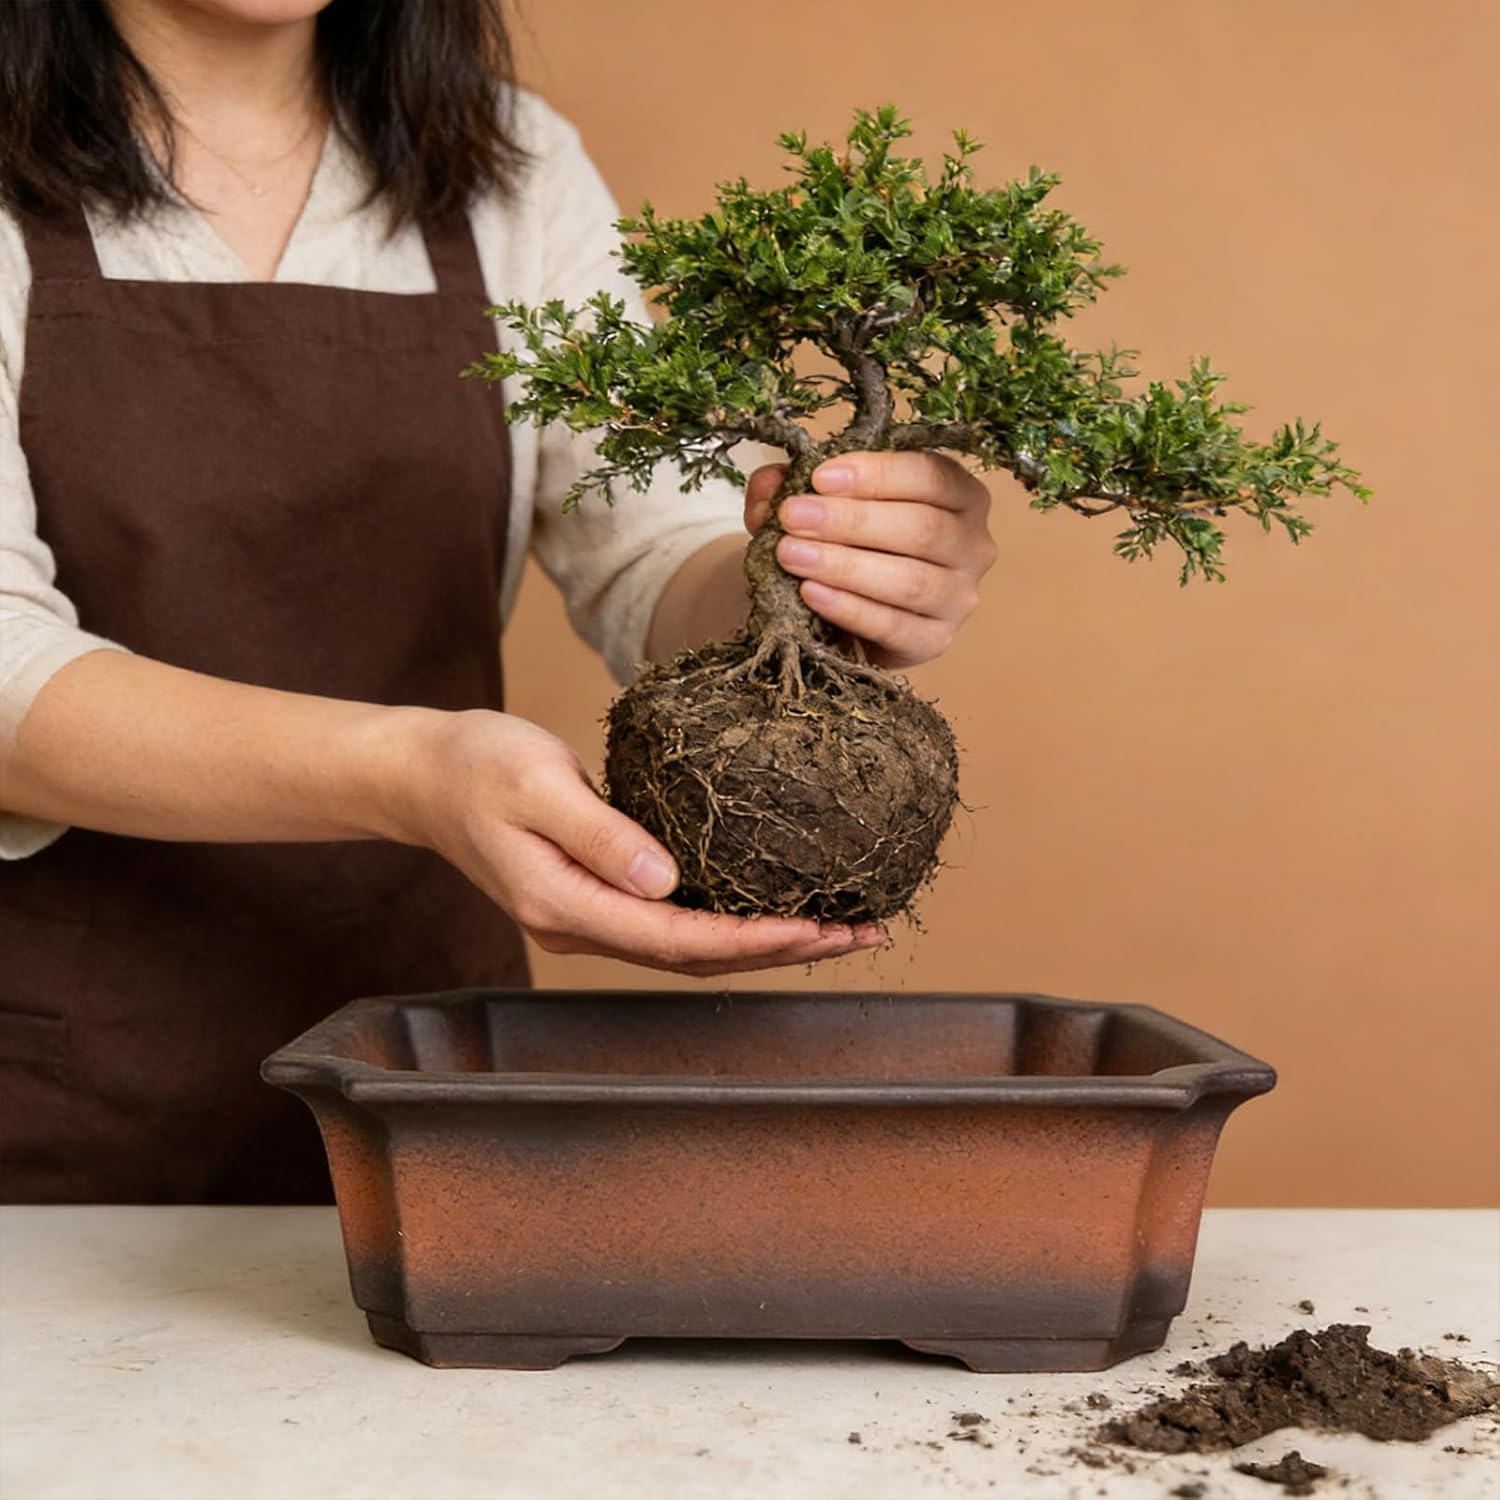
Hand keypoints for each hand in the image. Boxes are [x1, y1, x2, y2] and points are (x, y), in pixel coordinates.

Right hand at [397, 709, 883, 975]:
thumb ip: (601, 833)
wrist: (425, 774)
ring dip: (766, 941)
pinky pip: (678, 922)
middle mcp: (583, 926)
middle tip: (858, 930)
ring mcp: (591, 918)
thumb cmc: (477, 766)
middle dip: (782, 949)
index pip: (678, 938)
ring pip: (692, 945)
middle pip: (698, 956)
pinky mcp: (600, 897)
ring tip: (839, 925)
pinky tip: (774, 904)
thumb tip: (668, 881)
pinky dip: (733, 919)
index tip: (820, 928)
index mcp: (566, 906)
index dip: (754, 939)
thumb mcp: (536, 784)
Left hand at [745, 451, 996, 668]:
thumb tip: (769, 486)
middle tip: (793, 516)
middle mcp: (973, 544)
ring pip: (910, 580)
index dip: (877, 474)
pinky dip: (849, 609)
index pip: (931, 476)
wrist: (855, 611)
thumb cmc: (852, 542)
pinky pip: (894, 626)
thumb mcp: (825, 502)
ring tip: (792, 554)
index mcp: (959, 495)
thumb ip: (796, 486)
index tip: (821, 477)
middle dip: (851, 520)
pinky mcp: (935, 640)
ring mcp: (959, 597)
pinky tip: (810, 593)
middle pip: (921, 528)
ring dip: (845, 566)